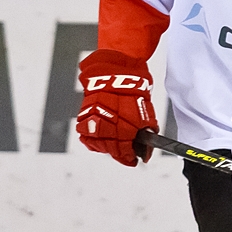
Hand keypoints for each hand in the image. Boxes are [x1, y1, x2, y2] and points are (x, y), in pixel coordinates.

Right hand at [76, 49, 156, 166]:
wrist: (116, 70)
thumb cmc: (135, 89)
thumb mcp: (147, 110)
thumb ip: (146, 130)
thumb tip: (146, 151)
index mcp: (127, 119)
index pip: (125, 146)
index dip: (129, 157)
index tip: (133, 161)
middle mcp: (109, 118)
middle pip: (110, 146)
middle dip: (119, 154)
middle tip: (125, 156)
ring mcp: (95, 116)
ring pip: (96, 142)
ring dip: (105, 148)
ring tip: (113, 148)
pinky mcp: (84, 112)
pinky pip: (85, 133)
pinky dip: (91, 139)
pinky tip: (99, 140)